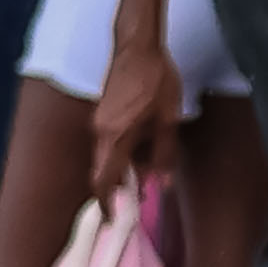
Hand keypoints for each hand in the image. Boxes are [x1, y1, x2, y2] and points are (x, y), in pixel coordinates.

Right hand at [92, 36, 183, 195]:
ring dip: (124, 167)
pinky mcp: (104, 112)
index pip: (102, 180)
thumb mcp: (168, 119)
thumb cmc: (156, 79)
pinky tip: (143, 145)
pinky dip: (123, 151)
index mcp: (115, 137)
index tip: (113, 220)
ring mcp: (99, 122)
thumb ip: (164, 153)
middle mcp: (100, 133)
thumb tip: (160, 183)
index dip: (106, 204)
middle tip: (139, 196)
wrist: (137, 46)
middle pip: (103, 169)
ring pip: (108, 155)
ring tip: (149, 169)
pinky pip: (109, 140)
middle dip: (119, 186)